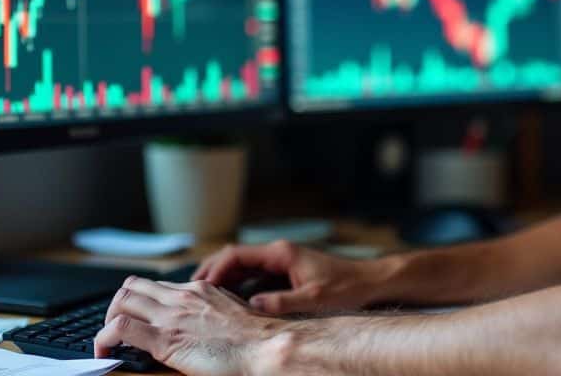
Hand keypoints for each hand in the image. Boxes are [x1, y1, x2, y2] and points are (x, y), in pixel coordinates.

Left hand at [96, 276, 282, 375]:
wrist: (265, 346)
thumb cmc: (257, 336)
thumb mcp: (234, 311)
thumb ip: (214, 309)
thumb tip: (207, 320)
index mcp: (198, 289)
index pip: (156, 285)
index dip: (141, 301)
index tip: (138, 316)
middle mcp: (181, 296)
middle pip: (133, 287)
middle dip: (118, 305)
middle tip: (116, 326)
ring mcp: (170, 316)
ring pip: (121, 302)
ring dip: (107, 320)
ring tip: (107, 341)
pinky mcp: (164, 339)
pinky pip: (119, 330)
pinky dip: (104, 340)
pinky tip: (105, 353)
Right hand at [193, 239, 387, 314]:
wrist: (370, 282)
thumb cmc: (346, 287)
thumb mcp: (314, 298)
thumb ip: (282, 302)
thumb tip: (252, 306)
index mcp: (281, 253)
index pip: (236, 254)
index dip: (214, 269)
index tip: (199, 286)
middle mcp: (278, 253)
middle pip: (234, 257)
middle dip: (211, 271)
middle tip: (190, 290)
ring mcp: (281, 261)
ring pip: (242, 266)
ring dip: (222, 278)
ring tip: (202, 295)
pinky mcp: (286, 272)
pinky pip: (254, 275)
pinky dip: (237, 284)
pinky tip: (228, 300)